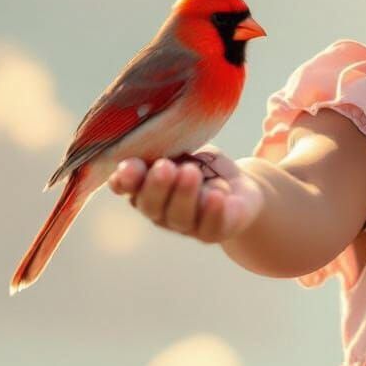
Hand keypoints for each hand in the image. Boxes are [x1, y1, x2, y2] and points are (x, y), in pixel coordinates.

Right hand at [107, 148, 263, 242]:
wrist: (240, 190)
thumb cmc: (204, 167)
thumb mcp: (185, 150)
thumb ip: (165, 147)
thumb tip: (148, 134)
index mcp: (146, 188)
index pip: (127, 187)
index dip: (125, 179)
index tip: (128, 167)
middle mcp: (161, 212)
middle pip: (151, 205)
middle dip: (156, 186)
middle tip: (164, 166)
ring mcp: (187, 225)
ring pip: (180, 216)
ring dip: (184, 194)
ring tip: (191, 172)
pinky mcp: (214, 230)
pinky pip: (211, 225)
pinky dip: (212, 211)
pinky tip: (216, 196)